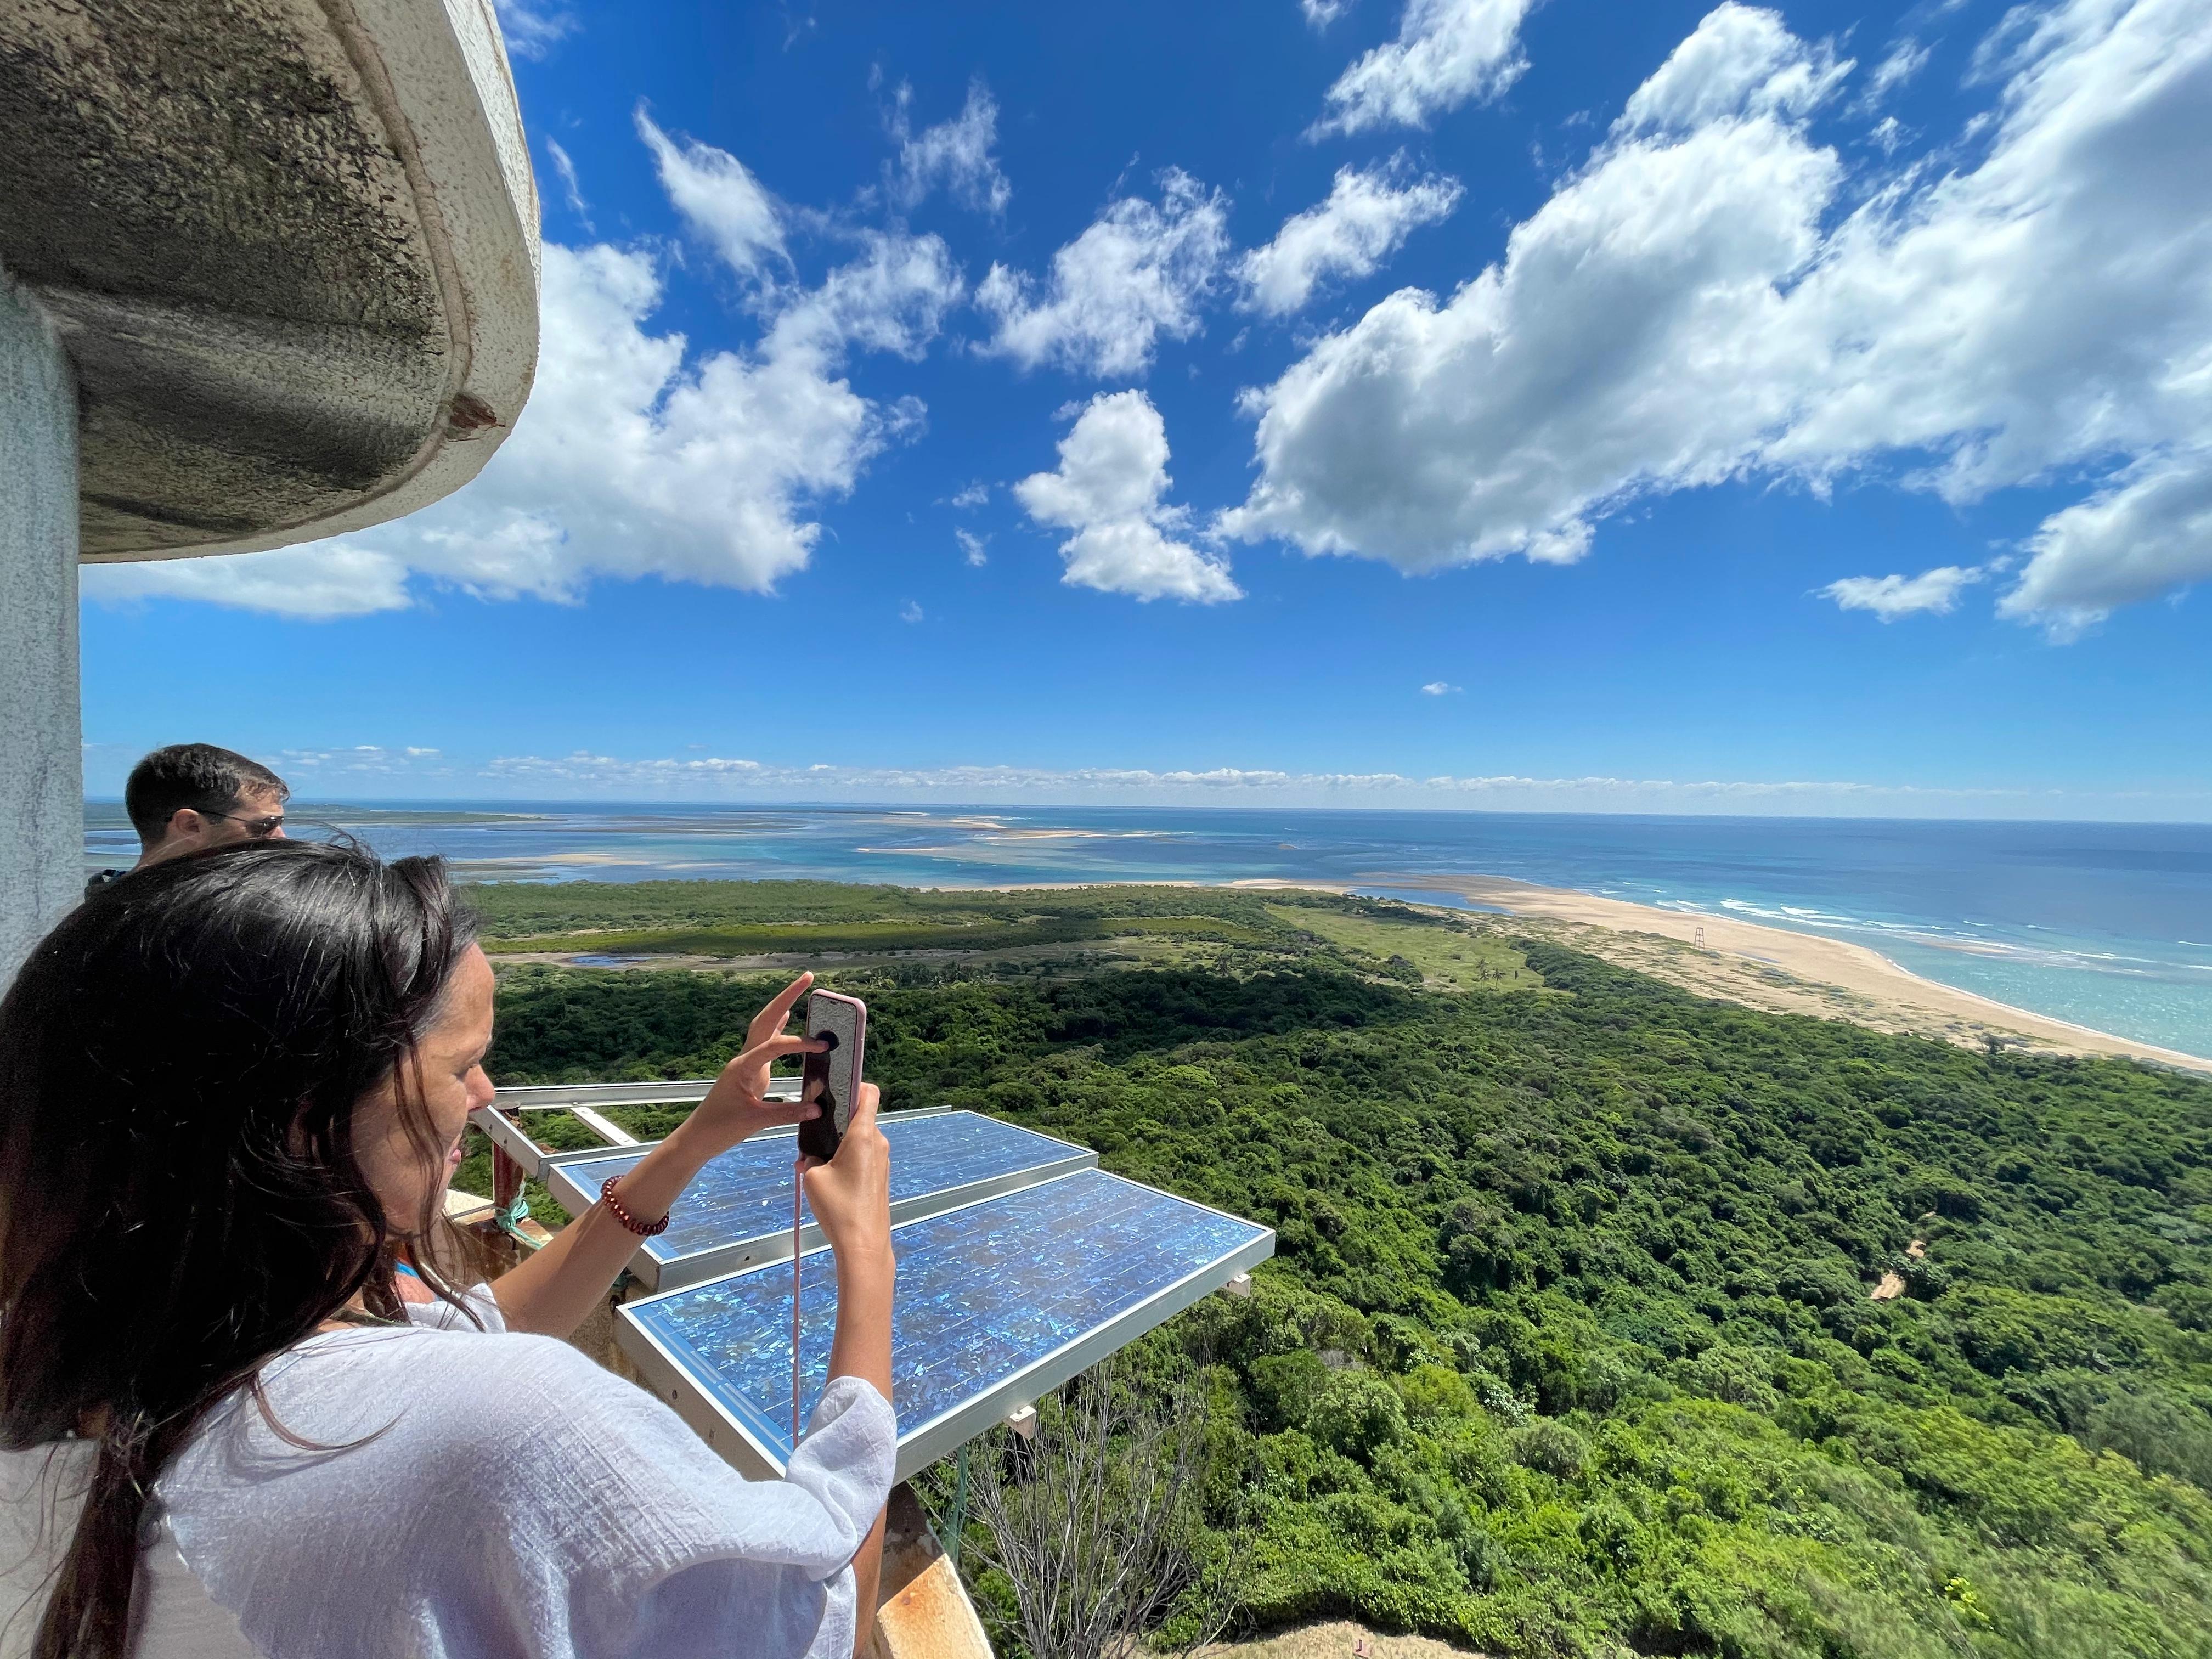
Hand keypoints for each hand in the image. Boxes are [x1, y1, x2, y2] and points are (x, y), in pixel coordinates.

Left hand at [684, 974, 825, 1154]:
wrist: (697, 1137)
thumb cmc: (720, 1128)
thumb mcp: (754, 1122)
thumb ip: (787, 1114)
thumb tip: (817, 1109)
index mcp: (742, 1067)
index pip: (774, 1046)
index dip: (799, 1042)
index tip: (822, 1045)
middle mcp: (743, 1059)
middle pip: (766, 1019)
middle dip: (787, 997)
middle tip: (807, 977)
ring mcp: (745, 1063)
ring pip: (765, 1027)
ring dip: (782, 1006)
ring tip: (800, 988)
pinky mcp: (748, 1070)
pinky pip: (765, 1041)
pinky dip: (777, 1027)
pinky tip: (786, 1016)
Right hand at [801, 1082, 892, 1267]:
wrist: (863, 1243)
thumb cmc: (840, 1208)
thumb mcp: (812, 1177)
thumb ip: (810, 1158)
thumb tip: (809, 1157)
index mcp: (864, 1135)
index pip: (869, 1093)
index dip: (854, 1084)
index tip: (836, 1086)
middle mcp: (878, 1143)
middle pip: (859, 1117)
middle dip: (836, 1120)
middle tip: (813, 1131)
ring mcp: (881, 1161)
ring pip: (859, 1139)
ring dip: (839, 1144)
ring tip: (816, 1161)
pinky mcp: (880, 1177)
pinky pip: (863, 1157)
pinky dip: (846, 1159)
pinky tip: (828, 1177)